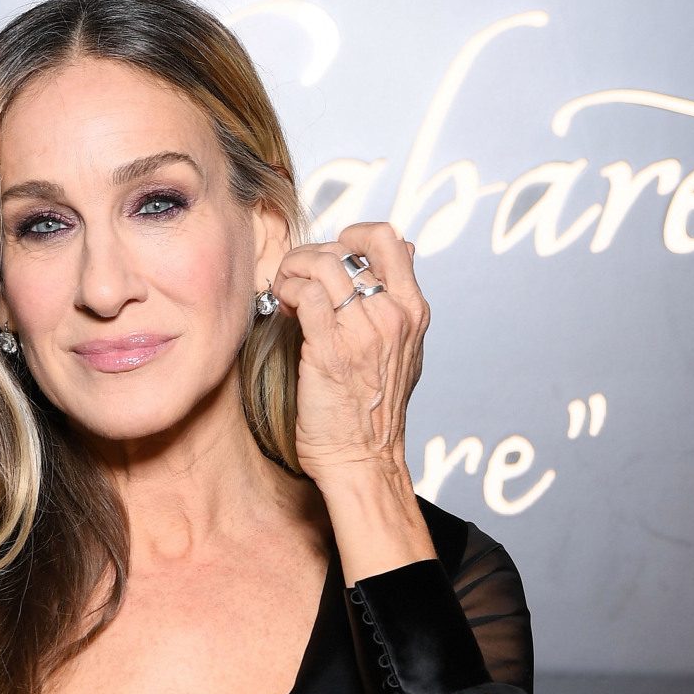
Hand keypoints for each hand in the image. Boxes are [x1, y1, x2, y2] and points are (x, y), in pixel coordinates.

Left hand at [268, 221, 426, 490]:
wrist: (363, 460)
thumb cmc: (375, 411)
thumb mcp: (406, 349)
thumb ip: (403, 301)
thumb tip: (408, 249)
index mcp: (413, 311)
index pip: (390, 239)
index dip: (354, 234)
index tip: (332, 252)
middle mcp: (393, 316)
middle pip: (348, 249)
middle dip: (311, 254)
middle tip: (296, 276)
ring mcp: (363, 331)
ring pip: (322, 264)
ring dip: (293, 268)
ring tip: (284, 288)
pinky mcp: (330, 349)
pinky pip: (304, 293)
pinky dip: (285, 290)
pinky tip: (280, 307)